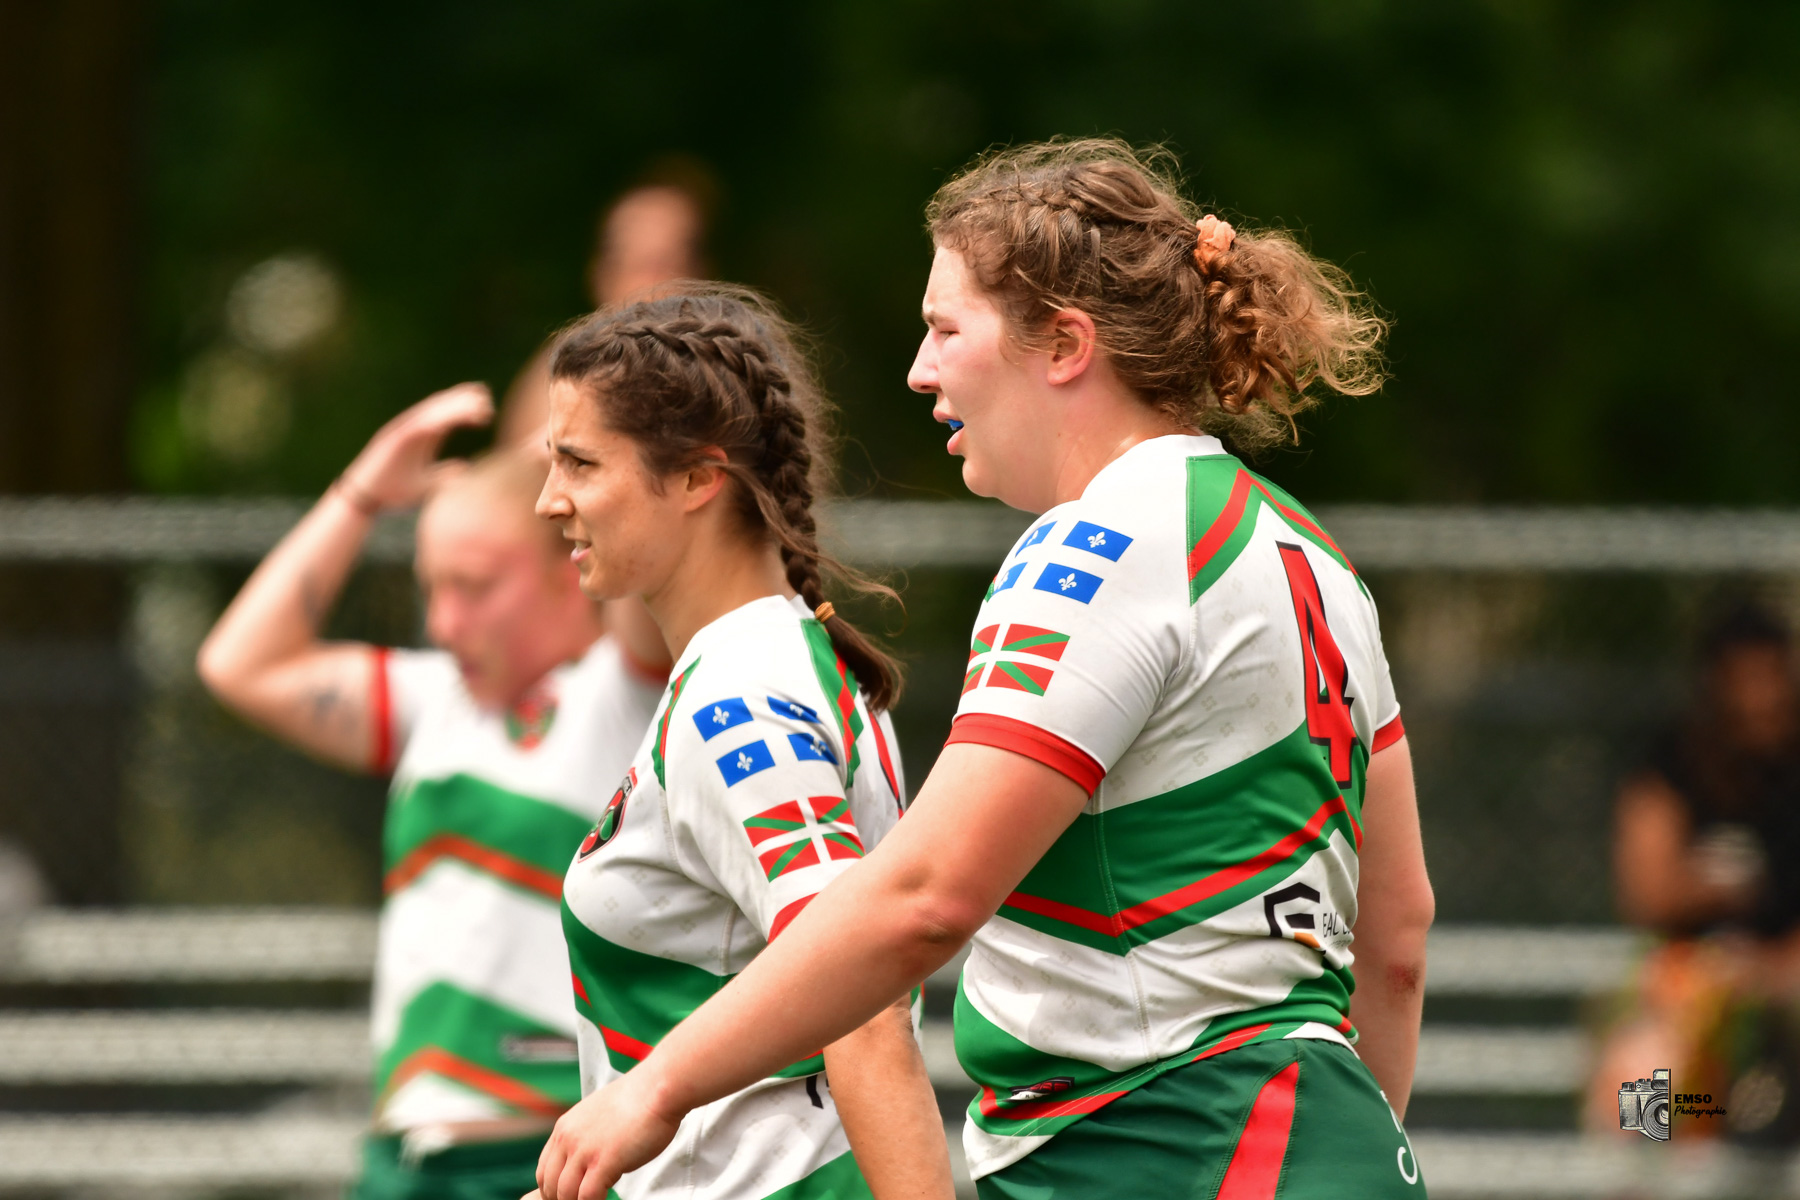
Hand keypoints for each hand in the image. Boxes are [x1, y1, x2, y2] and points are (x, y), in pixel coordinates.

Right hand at [339, 382, 493, 510]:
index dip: (467, 409)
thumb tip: (466, 468)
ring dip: (449, 406)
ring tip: (470, 403)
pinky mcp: (391, 440)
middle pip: (441, 409)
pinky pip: (413, 429)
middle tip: (485, 398)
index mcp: (424, 437)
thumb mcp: (427, 484)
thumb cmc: (394, 491)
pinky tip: (445, 421)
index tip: (488, 411)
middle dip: (462, 400)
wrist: (366, 499)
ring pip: (429, 414)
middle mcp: (414, 430)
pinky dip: (429, 422)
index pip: (449, 417)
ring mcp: (402, 433)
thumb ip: (445, 474)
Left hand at [536, 1070, 683, 1199]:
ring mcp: (584, 1151)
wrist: (658, 1089)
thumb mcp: (598, 1115)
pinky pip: (588, 1197)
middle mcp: (568, 1139)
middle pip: (550, 1185)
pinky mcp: (603, 1162)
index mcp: (565, 1127)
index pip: (544, 1170)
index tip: (566, 1196)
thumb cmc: (639, 1101)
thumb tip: (589, 1160)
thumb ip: (587, 1136)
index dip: (552, 1189)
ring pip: (565, 1194)